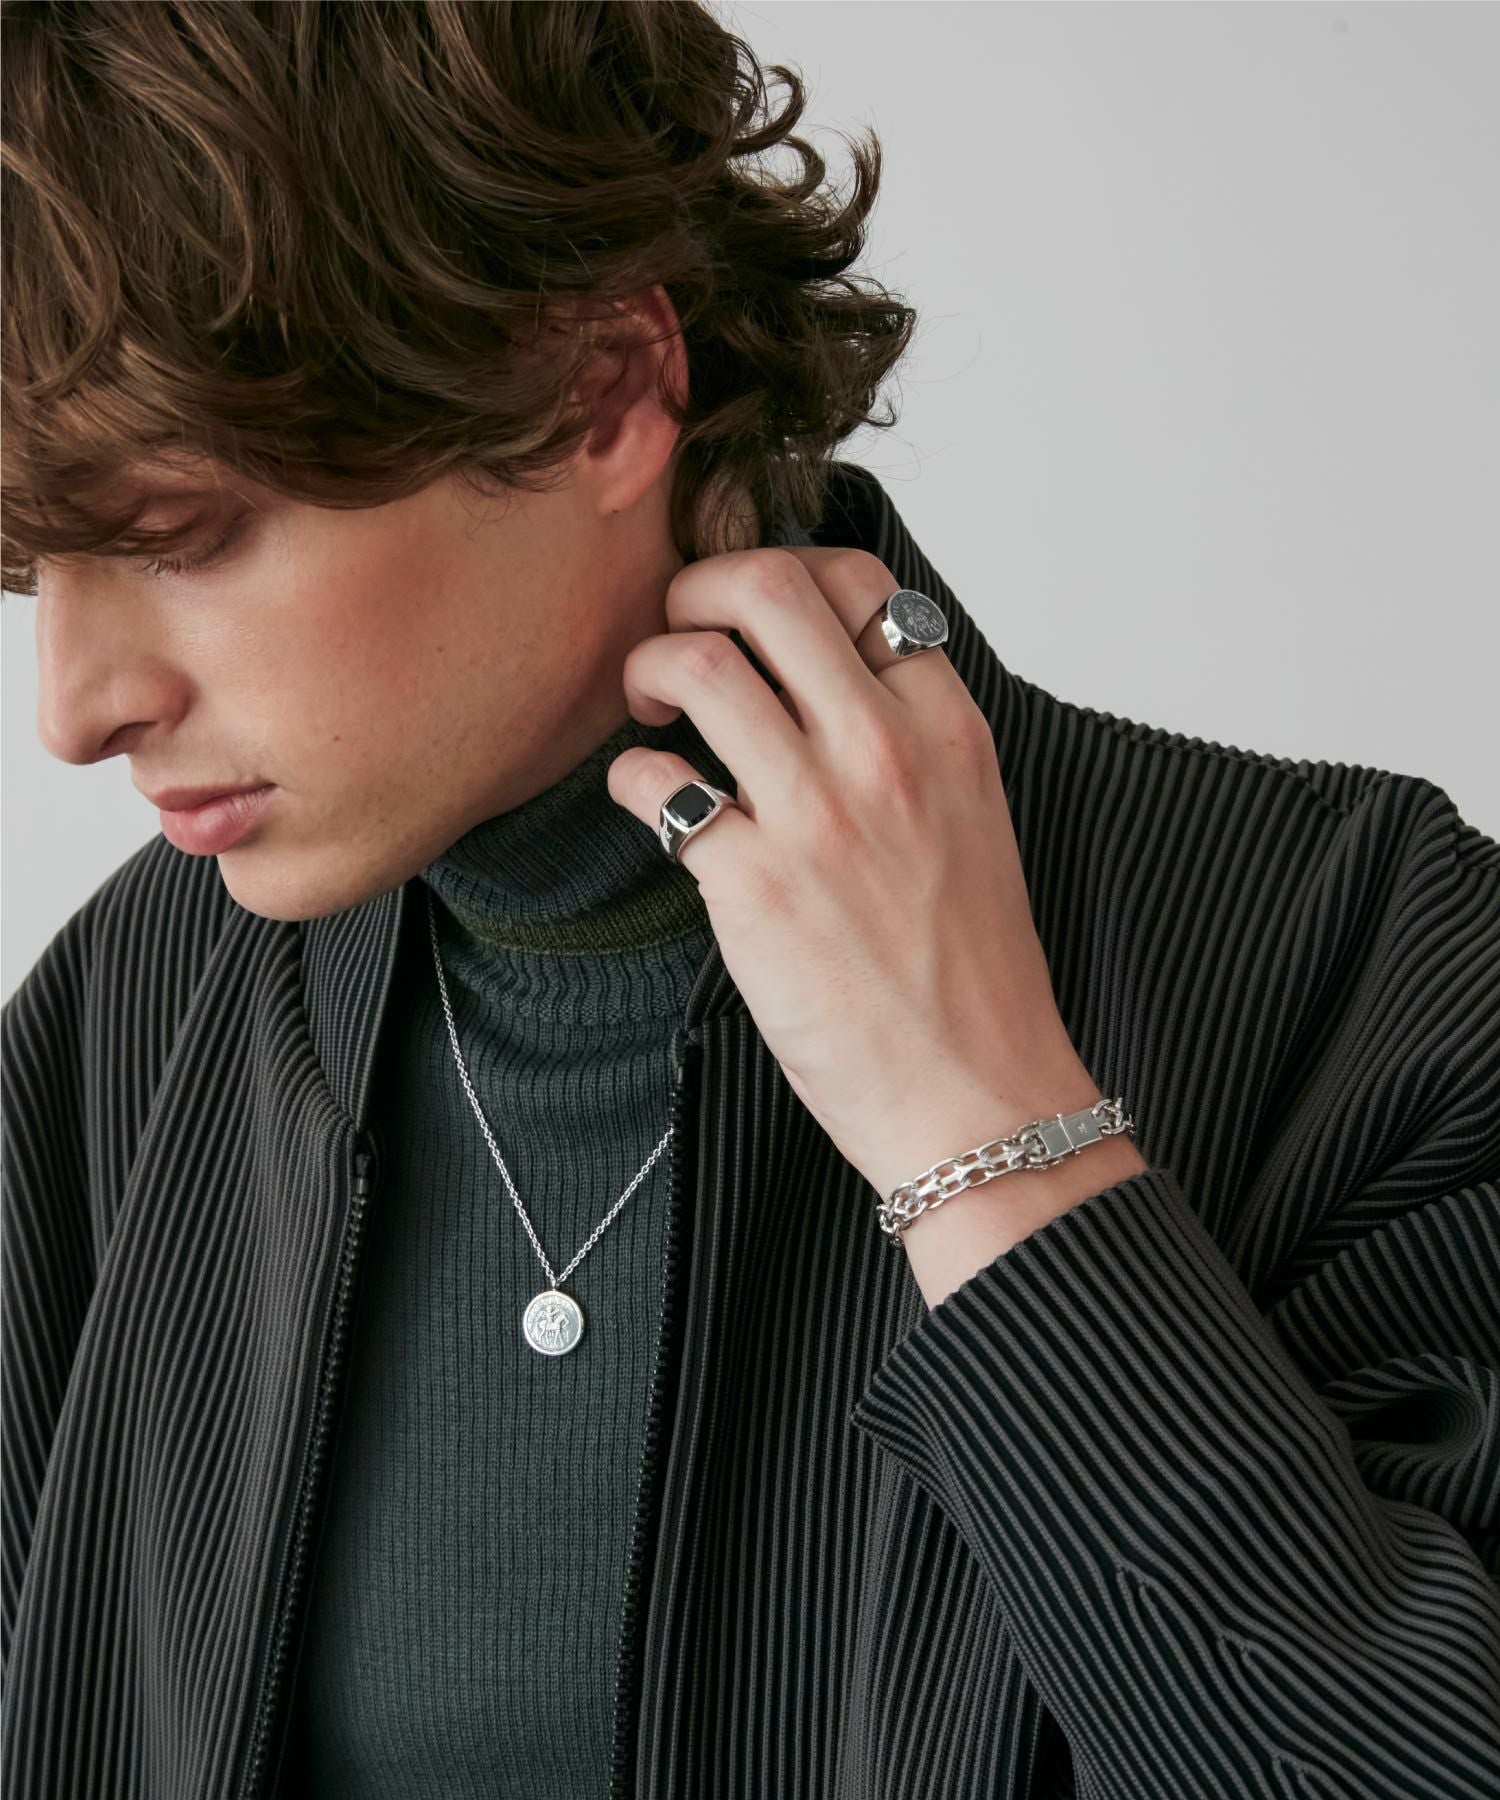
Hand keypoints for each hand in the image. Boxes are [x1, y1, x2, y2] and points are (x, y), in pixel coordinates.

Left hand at [606, 545, 1100, 1204]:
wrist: (979, 1095)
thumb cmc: (972, 976)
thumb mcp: (971, 822)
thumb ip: (910, 741)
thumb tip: (825, 687)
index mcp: (948, 729)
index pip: (860, 582)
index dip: (789, 575)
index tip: (757, 617)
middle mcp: (884, 751)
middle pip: (767, 587)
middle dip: (698, 587)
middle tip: (680, 634)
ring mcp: (817, 815)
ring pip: (698, 663)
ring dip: (648, 668)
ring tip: (648, 710)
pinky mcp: (753, 886)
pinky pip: (656, 781)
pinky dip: (631, 778)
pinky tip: (650, 804)